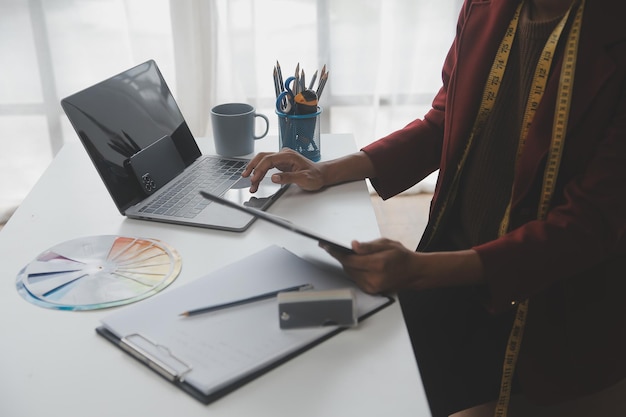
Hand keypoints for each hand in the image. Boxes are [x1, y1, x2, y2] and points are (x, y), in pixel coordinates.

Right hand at [242, 148, 325, 192]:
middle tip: (246, 178)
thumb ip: (288, 178)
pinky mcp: (281, 163)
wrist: (321, 175)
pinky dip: (260, 171)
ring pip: (263, 160)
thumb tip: (274, 177)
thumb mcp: (304, 179)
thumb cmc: (315, 176)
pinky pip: (267, 165)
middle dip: (252, 167)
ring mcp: (282, 158)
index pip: (268, 159)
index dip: (259, 169)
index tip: (254, 179)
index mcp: (288, 156)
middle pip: (262, 157)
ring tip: (250, 182)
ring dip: (254, 170)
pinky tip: (256, 178)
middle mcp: (284, 154)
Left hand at [321, 239, 484, 293]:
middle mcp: (374, 279)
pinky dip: (353, 271)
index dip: (336, 253)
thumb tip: (353, 246)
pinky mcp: (372, 291)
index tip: (326, 246)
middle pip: (348, 268)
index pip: (350, 260)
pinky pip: (356, 279)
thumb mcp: (386, 244)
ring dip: (346, 265)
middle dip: (340, 258)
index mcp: (378, 265)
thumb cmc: (402, 256)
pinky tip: (354, 264)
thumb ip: (368, 246)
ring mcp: (373, 287)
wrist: (414, 272)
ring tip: (343, 255)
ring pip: (350, 274)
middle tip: (333, 248)